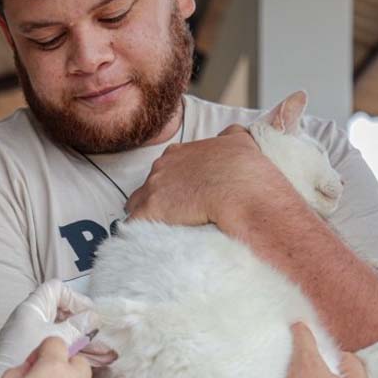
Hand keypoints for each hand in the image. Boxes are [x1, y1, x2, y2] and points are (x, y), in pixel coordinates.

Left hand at [0, 280, 100, 377]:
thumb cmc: (26, 353)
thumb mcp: (57, 338)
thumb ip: (77, 326)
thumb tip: (93, 317)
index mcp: (34, 307)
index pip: (56, 290)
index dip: (74, 298)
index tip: (89, 313)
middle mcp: (34, 318)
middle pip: (63, 312)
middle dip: (84, 324)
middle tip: (99, 334)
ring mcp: (35, 335)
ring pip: (65, 332)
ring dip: (84, 341)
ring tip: (107, 353)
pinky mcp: (37, 352)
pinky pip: (61, 346)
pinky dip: (76, 351)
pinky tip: (97, 360)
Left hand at [126, 125, 289, 227]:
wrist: (242, 193)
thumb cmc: (244, 171)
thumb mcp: (240, 141)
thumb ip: (230, 135)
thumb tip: (230, 134)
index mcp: (179, 154)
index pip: (166, 168)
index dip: (172, 183)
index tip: (181, 194)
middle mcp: (161, 168)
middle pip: (149, 186)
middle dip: (158, 199)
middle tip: (173, 215)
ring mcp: (153, 189)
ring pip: (137, 204)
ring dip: (146, 216)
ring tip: (157, 232)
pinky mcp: (150, 212)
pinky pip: (134, 225)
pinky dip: (139, 234)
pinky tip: (147, 244)